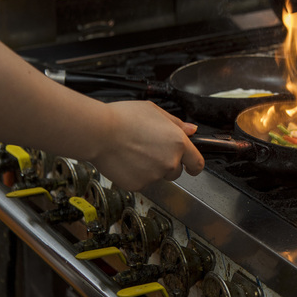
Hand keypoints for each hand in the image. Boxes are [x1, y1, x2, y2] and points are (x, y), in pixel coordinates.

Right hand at [89, 101, 204, 191]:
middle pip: (176, 171)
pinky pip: (142, 182)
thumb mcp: (154, 111)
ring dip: (151, 169)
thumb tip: (191, 130)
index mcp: (178, 142)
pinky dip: (136, 175)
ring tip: (133, 152)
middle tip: (149, 150)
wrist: (99, 132)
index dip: (194, 165)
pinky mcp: (138, 185)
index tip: (191, 166)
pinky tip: (126, 160)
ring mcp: (154, 175)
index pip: (197, 163)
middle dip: (166, 164)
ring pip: (157, 176)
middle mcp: (170, 161)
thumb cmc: (123, 118)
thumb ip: (176, 123)